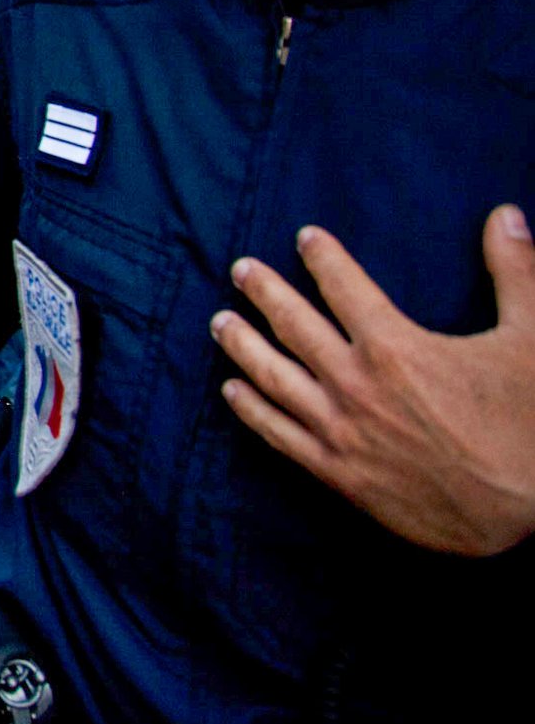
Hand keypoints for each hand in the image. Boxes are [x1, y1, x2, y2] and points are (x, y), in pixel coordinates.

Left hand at [211, 208, 534, 556]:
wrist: (531, 509)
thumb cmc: (531, 423)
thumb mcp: (533, 339)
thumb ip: (515, 274)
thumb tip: (505, 215)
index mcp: (395, 347)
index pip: (343, 287)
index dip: (323, 258)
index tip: (305, 238)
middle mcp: (355, 385)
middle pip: (292, 326)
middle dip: (263, 292)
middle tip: (240, 270)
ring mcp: (341, 431)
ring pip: (273, 378)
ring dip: (242, 345)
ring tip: (219, 322)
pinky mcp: (339, 474)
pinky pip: (280, 435)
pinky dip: (251, 410)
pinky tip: (232, 391)